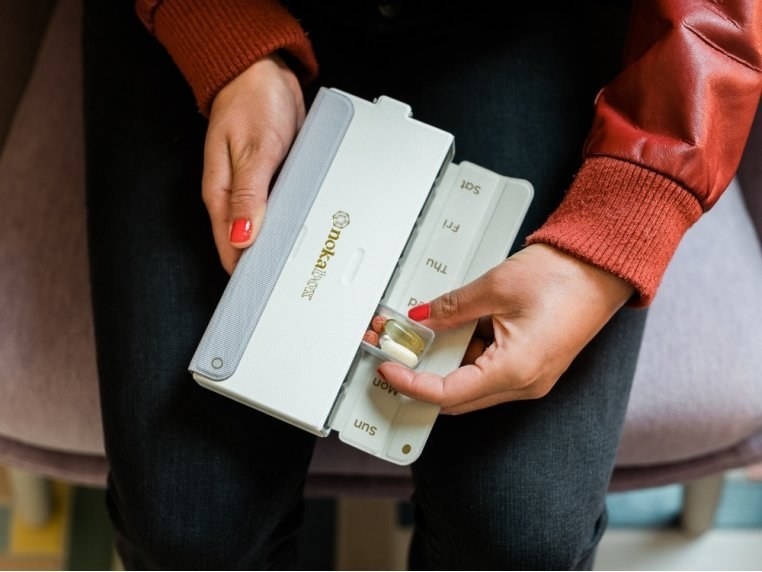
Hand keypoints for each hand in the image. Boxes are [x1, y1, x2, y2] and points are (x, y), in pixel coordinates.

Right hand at [203, 55, 305, 273]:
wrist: (262, 73)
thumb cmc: (252, 101)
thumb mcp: (254, 150)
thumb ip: (249, 195)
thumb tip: (242, 235)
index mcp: (220, 193)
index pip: (230, 247)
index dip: (245, 273)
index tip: (261, 292)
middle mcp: (233, 195)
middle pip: (245, 244)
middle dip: (262, 265)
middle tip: (284, 285)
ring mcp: (251, 189)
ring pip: (262, 229)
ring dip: (276, 244)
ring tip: (294, 267)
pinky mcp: (267, 180)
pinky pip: (277, 209)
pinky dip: (287, 220)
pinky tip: (299, 230)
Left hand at [377, 243, 634, 413]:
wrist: (601, 266)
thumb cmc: (566, 277)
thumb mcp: (496, 288)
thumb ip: (452, 308)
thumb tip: (422, 319)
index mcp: (516, 370)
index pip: (448, 394)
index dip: (411, 384)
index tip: (388, 369)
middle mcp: (524, 382)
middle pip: (457, 395)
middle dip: (421, 373)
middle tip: (395, 348)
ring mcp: (529, 375)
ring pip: (470, 381)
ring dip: (443, 360)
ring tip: (419, 330)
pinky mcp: (529, 362)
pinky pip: (487, 366)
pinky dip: (464, 350)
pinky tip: (449, 327)